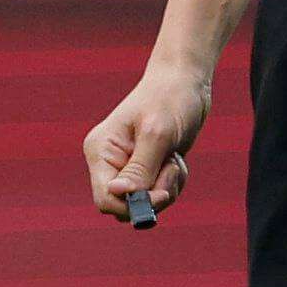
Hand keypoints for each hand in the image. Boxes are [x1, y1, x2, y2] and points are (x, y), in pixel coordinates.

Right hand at [84, 53, 212, 226]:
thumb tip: (118, 194)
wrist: (185, 81)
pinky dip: (172, 182)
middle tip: (171, 167)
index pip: (105, 198)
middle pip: (126, 205)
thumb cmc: (169, 98)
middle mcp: (110, 162)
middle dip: (154, 194)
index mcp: (101, 151)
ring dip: (167, 187)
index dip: (133, 204)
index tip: (161, 192)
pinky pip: (157, 193)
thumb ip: (140, 168)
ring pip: (144, 202)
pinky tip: (175, 159)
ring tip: (174, 159)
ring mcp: (128, 166)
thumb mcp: (157, 133)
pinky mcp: (146, 169)